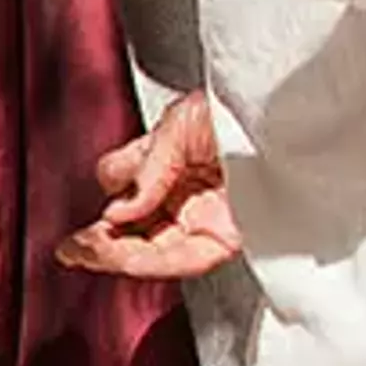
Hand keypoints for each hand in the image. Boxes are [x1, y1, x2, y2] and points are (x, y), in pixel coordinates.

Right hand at [58, 91, 240, 282]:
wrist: (293, 119)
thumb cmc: (247, 105)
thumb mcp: (182, 122)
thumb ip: (147, 167)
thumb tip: (119, 211)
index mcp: (176, 157)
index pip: (131, 183)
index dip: (115, 191)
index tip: (106, 198)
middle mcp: (189, 191)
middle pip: (137, 225)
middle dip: (101, 238)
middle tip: (73, 247)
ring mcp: (207, 216)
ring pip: (152, 247)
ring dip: (113, 254)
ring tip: (81, 253)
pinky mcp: (229, 238)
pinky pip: (182, 259)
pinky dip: (147, 258)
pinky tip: (119, 250)